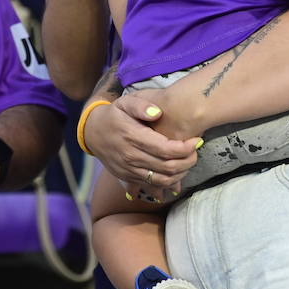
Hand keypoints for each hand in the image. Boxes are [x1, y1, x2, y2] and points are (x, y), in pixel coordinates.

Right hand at [83, 90, 198, 189]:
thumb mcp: (125, 102)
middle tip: (196, 151)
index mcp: (132, 136)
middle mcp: (131, 156)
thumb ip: (141, 105)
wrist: (92, 132)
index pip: (166, 149)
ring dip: (181, 174)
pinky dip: (168, 184)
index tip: (196, 141)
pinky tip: (177, 176)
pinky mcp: (128, 178)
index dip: (186, 148)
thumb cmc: (114, 115)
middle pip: (168, 167)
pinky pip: (152, 187)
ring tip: (188, 162)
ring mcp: (129, 170)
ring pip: (162, 180)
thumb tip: (158, 113)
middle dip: (188, 161)